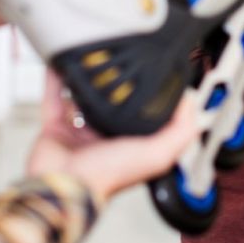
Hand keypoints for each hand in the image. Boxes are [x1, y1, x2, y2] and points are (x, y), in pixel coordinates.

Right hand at [27, 69, 197, 202]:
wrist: (64, 186)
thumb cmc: (109, 175)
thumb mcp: (158, 154)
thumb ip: (180, 130)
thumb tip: (189, 102)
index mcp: (131, 145)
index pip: (145, 118)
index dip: (152, 98)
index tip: (157, 72)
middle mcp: (106, 140)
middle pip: (114, 107)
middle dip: (118, 86)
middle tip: (122, 59)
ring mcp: (79, 134)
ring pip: (84, 100)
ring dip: (87, 81)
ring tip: (92, 57)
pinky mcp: (54, 128)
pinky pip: (54, 98)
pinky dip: (56, 80)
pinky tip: (62, 62)